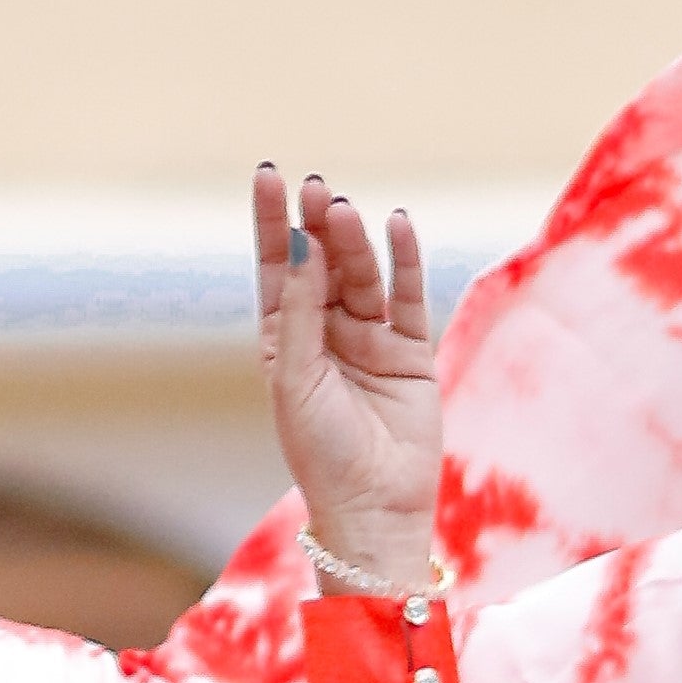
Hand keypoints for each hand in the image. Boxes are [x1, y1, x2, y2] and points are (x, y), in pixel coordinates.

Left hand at [254, 163, 440, 590]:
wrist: (373, 508)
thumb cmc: (321, 453)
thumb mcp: (295, 379)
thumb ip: (299, 311)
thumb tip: (300, 243)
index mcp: (284, 342)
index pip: (276, 269)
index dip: (271, 222)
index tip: (269, 174)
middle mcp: (325, 334)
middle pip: (320, 263)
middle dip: (316, 225)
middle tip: (315, 189)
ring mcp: (370, 340)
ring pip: (362, 276)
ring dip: (355, 242)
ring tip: (344, 211)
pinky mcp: (411, 352)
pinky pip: (409, 298)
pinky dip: (405, 262)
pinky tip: (398, 225)